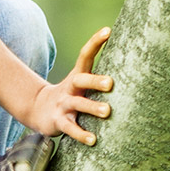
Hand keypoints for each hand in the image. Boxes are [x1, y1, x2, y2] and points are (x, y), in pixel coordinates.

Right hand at [26, 27, 113, 145]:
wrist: (38, 109)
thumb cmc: (70, 95)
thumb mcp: (80, 82)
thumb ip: (98, 76)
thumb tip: (131, 64)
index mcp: (77, 76)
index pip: (85, 55)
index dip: (95, 42)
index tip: (108, 30)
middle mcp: (70, 88)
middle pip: (81, 80)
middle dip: (95, 80)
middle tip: (110, 83)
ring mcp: (63, 105)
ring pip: (77, 105)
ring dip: (92, 107)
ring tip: (107, 112)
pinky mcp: (59, 121)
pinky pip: (70, 128)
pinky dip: (81, 134)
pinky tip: (93, 140)